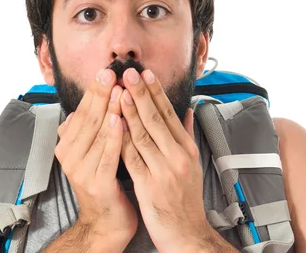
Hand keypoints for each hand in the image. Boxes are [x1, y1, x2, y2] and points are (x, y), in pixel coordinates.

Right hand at [54, 68, 137, 249]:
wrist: (107, 222)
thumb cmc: (104, 182)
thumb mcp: (92, 152)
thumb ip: (88, 131)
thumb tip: (80, 108)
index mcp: (68, 145)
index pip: (82, 112)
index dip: (94, 92)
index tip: (105, 72)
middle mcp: (70, 156)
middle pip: (88, 119)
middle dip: (101, 95)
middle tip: (112, 74)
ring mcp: (81, 171)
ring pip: (98, 135)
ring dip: (109, 110)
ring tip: (119, 91)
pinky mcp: (97, 184)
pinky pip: (107, 156)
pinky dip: (114, 137)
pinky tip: (121, 121)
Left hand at [119, 68, 216, 252]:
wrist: (186, 233)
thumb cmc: (186, 198)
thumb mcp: (192, 164)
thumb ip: (187, 135)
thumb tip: (188, 110)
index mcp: (187, 149)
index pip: (170, 114)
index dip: (156, 92)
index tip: (146, 73)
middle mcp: (178, 157)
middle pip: (157, 119)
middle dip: (142, 93)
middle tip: (130, 73)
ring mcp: (164, 171)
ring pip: (143, 135)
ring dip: (130, 112)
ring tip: (120, 92)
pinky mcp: (149, 186)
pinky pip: (132, 158)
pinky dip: (122, 140)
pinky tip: (113, 125)